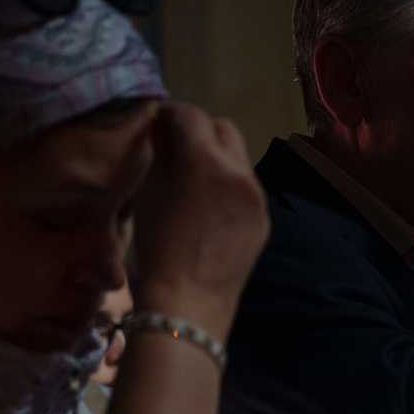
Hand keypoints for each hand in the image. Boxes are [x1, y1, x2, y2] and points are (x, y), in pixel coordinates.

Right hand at [128, 101, 267, 342]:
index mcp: (207, 160)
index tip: (159, 120)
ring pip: (239, 158)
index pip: (192, 116)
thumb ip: (161, 152)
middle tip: (177, 145)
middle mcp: (240, 172)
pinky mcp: (264, 219)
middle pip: (223, 129)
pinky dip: (229, 184)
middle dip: (200, 129)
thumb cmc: (158, 247)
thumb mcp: (149, 193)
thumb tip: (164, 128)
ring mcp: (258, 197)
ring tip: (193, 178)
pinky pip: (246, 188)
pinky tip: (210, 207)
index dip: (172, 112)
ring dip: (217, 156)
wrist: (189, 301)